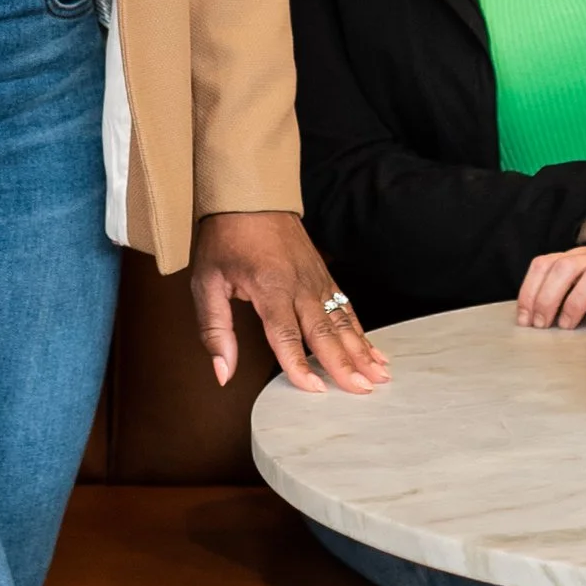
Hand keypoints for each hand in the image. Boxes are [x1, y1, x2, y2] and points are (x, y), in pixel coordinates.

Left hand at [187, 209, 388, 394]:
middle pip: (324, 332)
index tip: (315, 390)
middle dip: (345, 364)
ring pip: (342, 321)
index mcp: (269, 287)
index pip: (286, 335)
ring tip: (379, 376)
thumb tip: (222, 372)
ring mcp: (316, 279)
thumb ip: (214, 330)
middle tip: (363, 390)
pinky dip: (361, 331)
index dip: (300, 366)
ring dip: (361, 350)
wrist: (250, 195)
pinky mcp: (323, 276)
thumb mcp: (206, 282)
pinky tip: (373, 350)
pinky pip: (346, 307)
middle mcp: (299, 285)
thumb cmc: (225, 238)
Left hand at [516, 245, 585, 327]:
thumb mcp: (580, 284)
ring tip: (566, 326)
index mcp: (575, 256)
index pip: (544, 264)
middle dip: (547, 298)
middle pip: (564, 268)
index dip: (529, 290)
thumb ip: (560, 292)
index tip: (524, 318)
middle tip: (540, 325)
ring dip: (573, 303)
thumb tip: (532, 316)